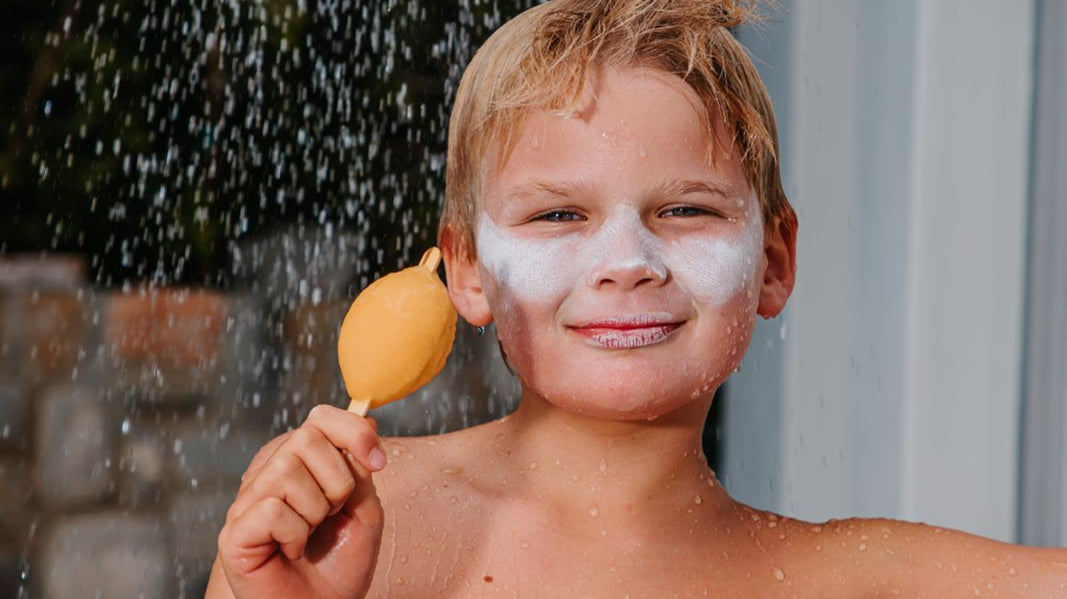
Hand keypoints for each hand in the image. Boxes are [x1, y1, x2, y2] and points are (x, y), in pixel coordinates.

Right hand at [208, 405, 385, 598]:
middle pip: (306, 438)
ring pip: (286, 471)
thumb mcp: (364, 508)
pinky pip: (272, 509)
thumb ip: (360, 467)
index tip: (378, 462)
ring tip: (311, 535)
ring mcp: (248, 501)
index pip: (321, 418)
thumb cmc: (340, 563)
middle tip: (333, 515)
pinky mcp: (234, 531)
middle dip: (337, 481)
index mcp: (301, 462)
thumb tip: (364, 418)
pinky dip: (295, 535)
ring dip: (316, 510)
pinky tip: (292, 551)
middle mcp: (269, 474)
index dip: (353, 432)